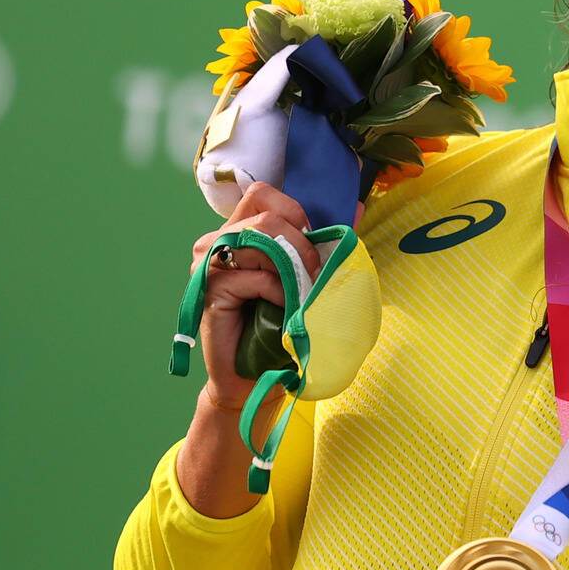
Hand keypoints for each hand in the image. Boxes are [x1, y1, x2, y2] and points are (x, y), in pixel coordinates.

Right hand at [190, 182, 318, 410]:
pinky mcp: (209, 291)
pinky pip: (253, 276)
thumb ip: (326, 241)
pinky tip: (283, 309)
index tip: (312, 243)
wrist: (259, 377)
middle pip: (265, 214)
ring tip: (303, 293)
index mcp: (239, 231)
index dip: (295, 212)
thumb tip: (360, 206)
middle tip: (316, 275)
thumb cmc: (282, 326)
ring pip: (258, 238)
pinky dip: (279, 291)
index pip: (262, 193)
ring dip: (293, 265)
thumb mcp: (309, 276)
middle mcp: (216, 241)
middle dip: (302, 244)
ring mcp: (208, 265)